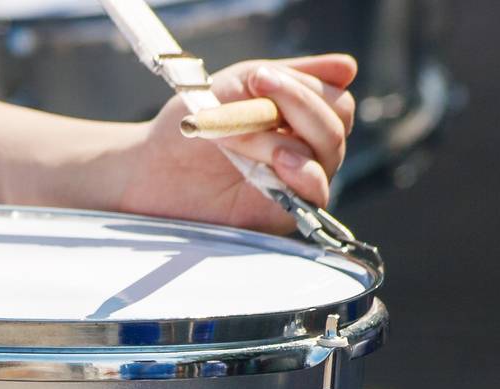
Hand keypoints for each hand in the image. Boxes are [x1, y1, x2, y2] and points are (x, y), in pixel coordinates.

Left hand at [114, 55, 356, 233]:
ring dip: (279, 137)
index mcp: (300, 117)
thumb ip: (292, 75)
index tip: (258, 78)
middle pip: (338, 123)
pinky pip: (317, 192)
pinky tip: (280, 162)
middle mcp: (306, 148)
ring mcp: (297, 181)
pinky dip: (302, 173)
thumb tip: (348, 67)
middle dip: (295, 106)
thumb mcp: (240, 85)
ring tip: (236, 136)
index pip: (335, 99)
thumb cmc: (193, 125)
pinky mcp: (284, 211)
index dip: (304, 87)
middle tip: (249, 98)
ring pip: (326, 152)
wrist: (152, 168)